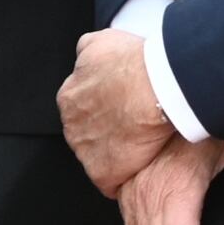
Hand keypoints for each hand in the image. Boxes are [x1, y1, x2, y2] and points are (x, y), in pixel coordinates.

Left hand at [58, 27, 177, 196]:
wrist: (154, 88)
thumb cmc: (134, 64)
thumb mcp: (102, 43)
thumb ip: (88, 52)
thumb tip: (87, 57)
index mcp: (69, 97)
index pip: (83, 109)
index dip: (107, 110)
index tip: (125, 109)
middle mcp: (71, 124)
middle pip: (89, 134)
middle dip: (110, 132)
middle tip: (138, 128)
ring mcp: (84, 150)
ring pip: (99, 156)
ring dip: (119, 154)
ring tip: (145, 147)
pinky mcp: (102, 172)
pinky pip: (110, 181)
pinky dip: (125, 176)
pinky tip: (143, 166)